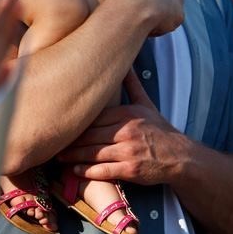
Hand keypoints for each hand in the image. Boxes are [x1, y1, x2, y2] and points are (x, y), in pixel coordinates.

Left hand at [59, 69, 177, 185]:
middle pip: (91, 135)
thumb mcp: (145, 103)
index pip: (94, 116)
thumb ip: (132, 85)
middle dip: (71, 140)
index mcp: (126, 113)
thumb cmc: (159, 129)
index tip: (61, 121)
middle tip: (53, 142)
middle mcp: (126, 131)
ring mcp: (128, 151)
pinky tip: (74, 171)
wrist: (179, 155)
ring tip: (59, 157)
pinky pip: (104, 170)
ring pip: (94, 153)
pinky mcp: (130, 169)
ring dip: (74, 156)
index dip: (77, 121)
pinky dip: (87, 171)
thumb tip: (125, 62)